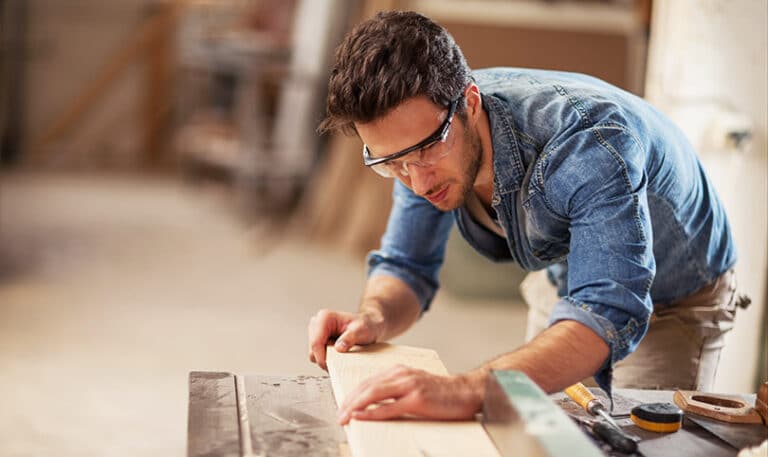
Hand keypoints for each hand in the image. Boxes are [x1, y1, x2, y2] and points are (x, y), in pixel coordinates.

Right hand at [308, 309, 383, 369]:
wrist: (370, 327)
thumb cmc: (366, 326)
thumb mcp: (361, 331)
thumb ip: (350, 338)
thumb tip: (339, 348)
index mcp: (325, 318)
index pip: (316, 342)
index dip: (321, 357)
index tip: (331, 367)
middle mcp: (317, 323)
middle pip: (313, 349)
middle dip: (324, 359)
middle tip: (340, 363)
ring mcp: (317, 332)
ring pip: (313, 354)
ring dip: (326, 359)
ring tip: (342, 358)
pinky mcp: (319, 340)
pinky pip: (317, 355)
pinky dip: (327, 359)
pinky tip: (339, 356)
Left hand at [336, 365, 486, 424]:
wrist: (467, 391)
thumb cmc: (443, 393)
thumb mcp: (415, 386)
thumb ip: (397, 391)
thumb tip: (375, 405)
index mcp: (400, 371)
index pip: (368, 381)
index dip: (352, 394)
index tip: (342, 405)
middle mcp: (402, 375)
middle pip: (366, 387)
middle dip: (349, 401)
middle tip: (338, 414)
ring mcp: (409, 386)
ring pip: (373, 394)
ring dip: (355, 406)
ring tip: (344, 417)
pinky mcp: (417, 399)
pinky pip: (389, 407)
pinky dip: (372, 412)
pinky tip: (361, 417)